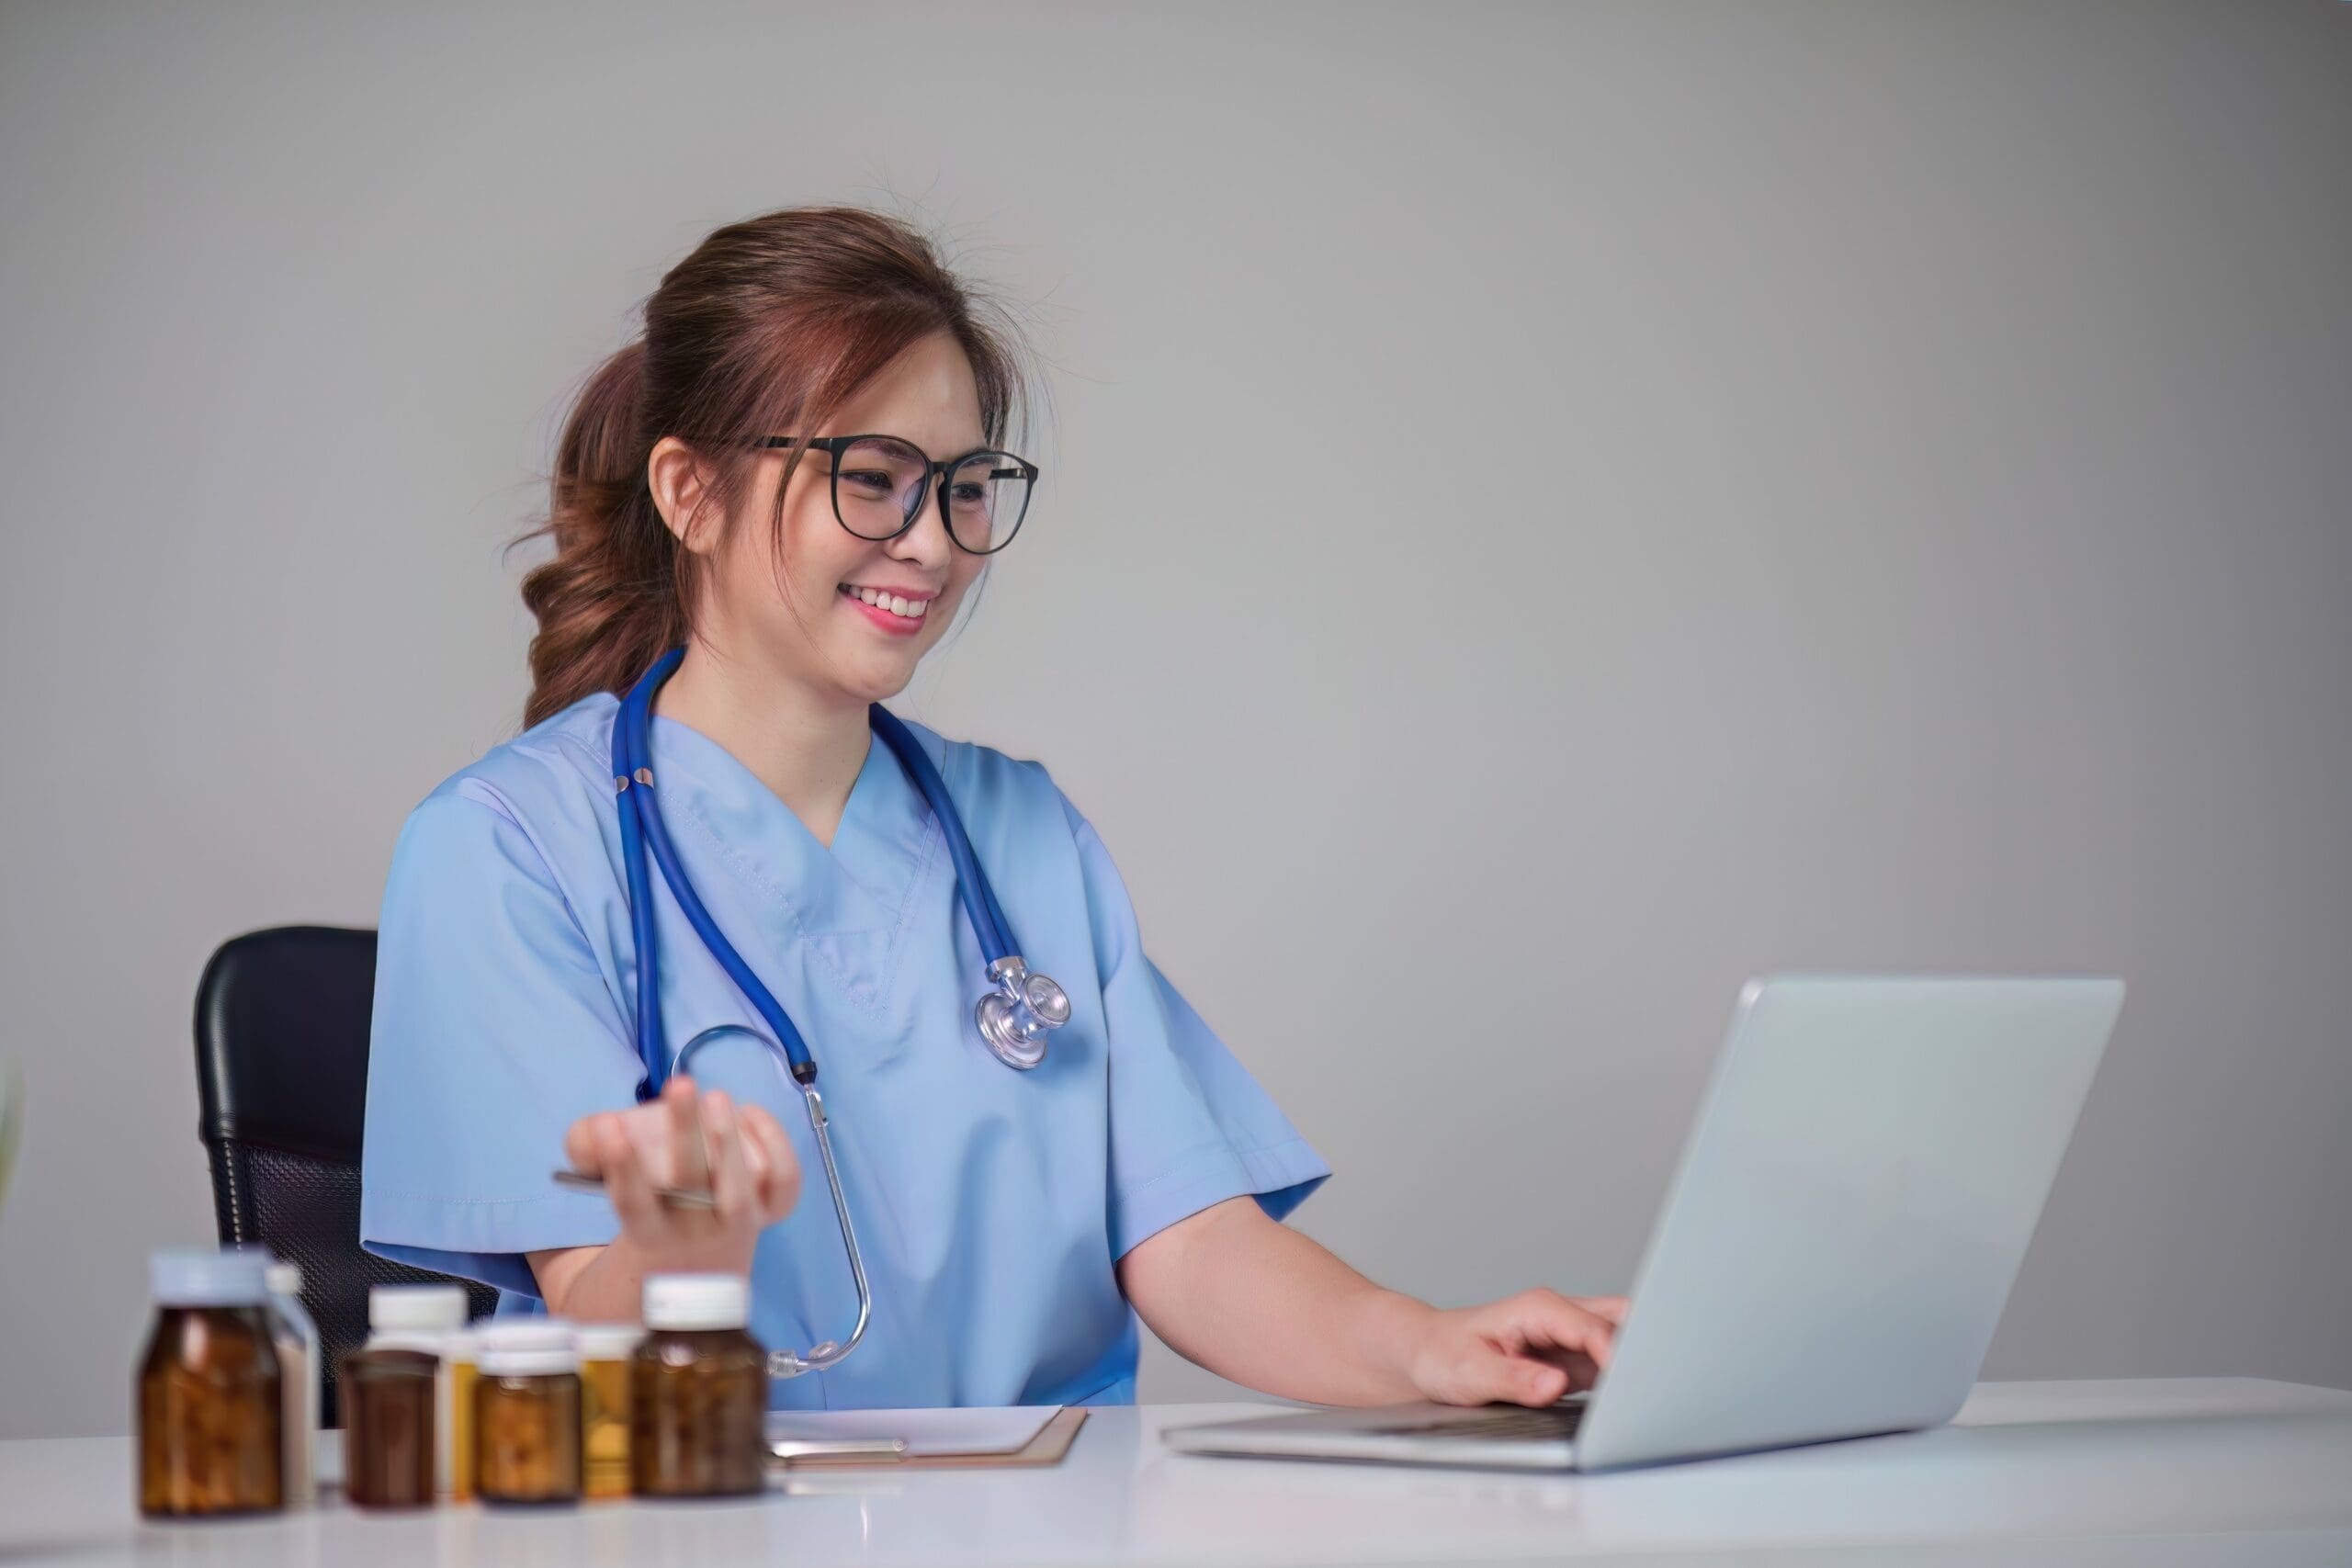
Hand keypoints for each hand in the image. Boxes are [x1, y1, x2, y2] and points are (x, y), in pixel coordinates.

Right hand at [560, 1076, 800, 1275]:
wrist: (696, 1254)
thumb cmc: (647, 1199)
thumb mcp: (603, 1178)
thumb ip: (587, 1148)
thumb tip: (597, 1130)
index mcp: (648, 1231)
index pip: (634, 1205)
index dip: (623, 1166)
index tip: (610, 1125)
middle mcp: (696, 1229)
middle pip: (692, 1185)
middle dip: (686, 1131)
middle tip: (681, 1083)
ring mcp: (739, 1221)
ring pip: (740, 1190)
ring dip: (729, 1140)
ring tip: (716, 1096)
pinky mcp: (772, 1208)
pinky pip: (784, 1182)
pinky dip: (775, 1146)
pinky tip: (750, 1112)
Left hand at [1406, 1289, 1628, 1406]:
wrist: (1428, 1352)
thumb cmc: (1443, 1354)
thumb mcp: (1470, 1371)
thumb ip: (1514, 1379)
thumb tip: (1554, 1384)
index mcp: (1538, 1309)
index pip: (1593, 1328)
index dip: (1615, 1355)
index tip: (1628, 1385)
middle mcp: (1560, 1316)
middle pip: (1622, 1320)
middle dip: (1643, 1348)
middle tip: (1649, 1388)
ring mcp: (1570, 1336)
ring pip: (1624, 1338)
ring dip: (1637, 1364)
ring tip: (1644, 1399)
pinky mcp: (1573, 1359)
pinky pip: (1612, 1363)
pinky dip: (1625, 1380)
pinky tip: (1628, 1404)